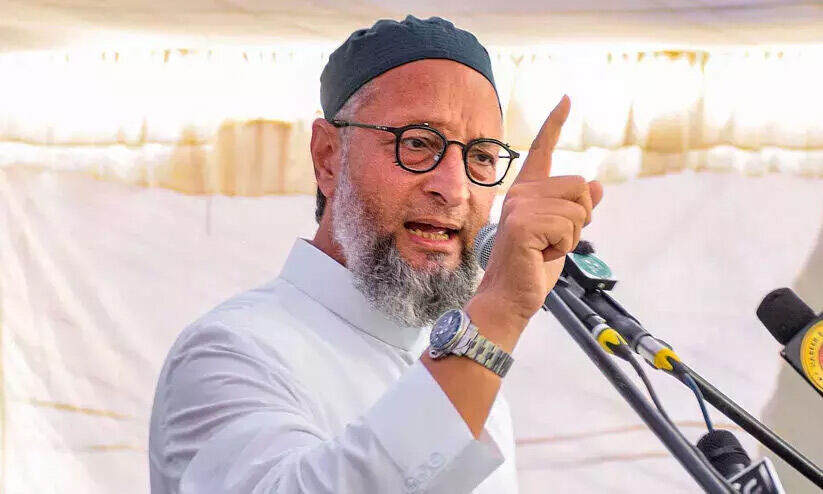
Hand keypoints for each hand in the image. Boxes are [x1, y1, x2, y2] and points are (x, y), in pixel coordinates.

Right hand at [470, 95, 603, 337]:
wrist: (510, 297)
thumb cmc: (533, 267)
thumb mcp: (562, 234)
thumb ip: (577, 209)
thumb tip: (597, 185)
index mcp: (527, 191)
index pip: (543, 150)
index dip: (555, 123)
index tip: (567, 99)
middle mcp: (520, 193)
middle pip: (580, 185)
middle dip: (581, 218)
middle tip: (555, 240)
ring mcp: (519, 207)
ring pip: (579, 209)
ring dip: (572, 236)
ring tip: (546, 249)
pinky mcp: (522, 224)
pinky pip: (569, 226)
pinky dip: (564, 246)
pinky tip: (541, 255)